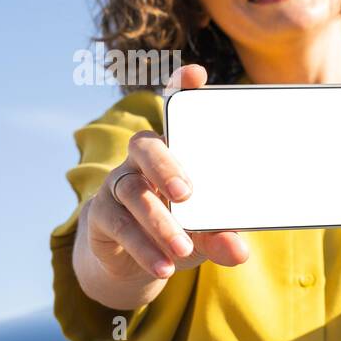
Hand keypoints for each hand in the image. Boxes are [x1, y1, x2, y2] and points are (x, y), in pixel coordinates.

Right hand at [84, 64, 250, 282]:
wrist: (138, 261)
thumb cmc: (182, 229)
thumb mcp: (208, 233)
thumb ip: (223, 236)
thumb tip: (239, 251)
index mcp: (177, 151)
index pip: (175, 111)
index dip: (181, 88)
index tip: (195, 74)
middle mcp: (144, 159)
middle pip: (146, 146)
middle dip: (166, 166)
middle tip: (186, 194)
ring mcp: (118, 183)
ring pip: (133, 192)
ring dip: (159, 222)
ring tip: (183, 249)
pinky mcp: (100, 214)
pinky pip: (119, 225)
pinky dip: (144, 247)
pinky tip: (164, 267)